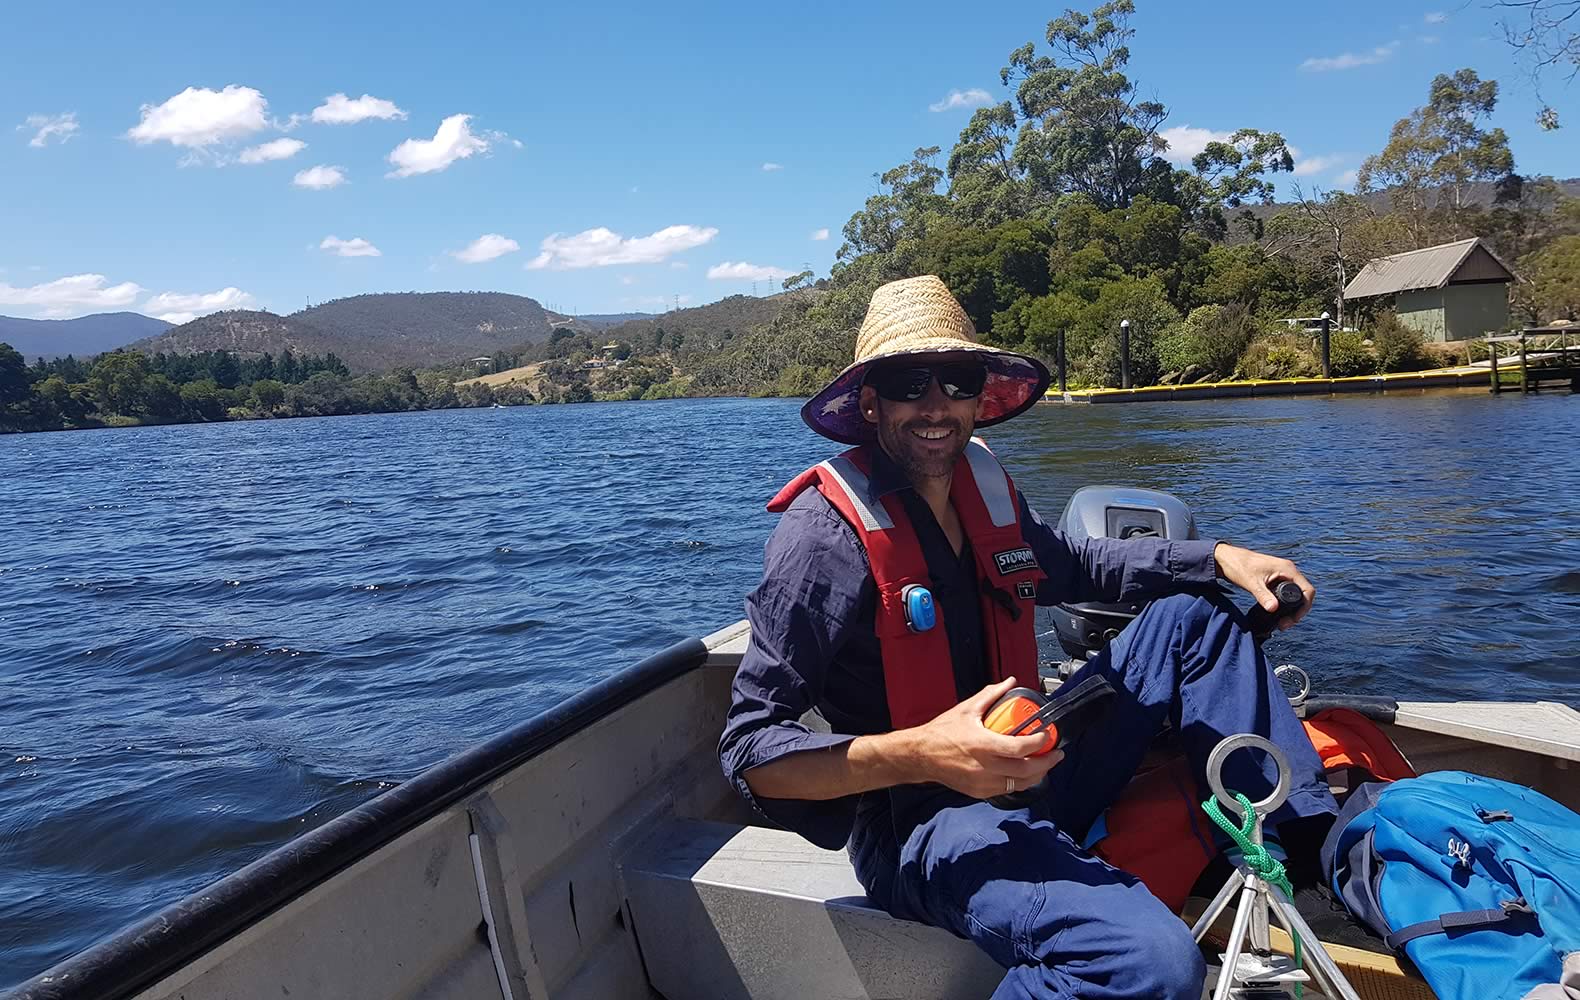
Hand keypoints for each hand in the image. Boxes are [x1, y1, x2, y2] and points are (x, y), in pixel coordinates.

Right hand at [901, 677, 1064, 798]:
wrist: (921, 756)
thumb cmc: (942, 732)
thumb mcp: (967, 709)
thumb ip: (991, 695)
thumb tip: (1010, 683)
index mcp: (982, 744)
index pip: (1020, 747)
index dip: (1039, 742)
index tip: (1047, 735)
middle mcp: (984, 766)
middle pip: (1026, 770)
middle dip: (1047, 763)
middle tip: (1056, 753)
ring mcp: (982, 782)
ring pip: (1019, 784)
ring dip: (1036, 775)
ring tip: (1044, 763)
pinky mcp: (979, 792)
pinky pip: (1007, 790)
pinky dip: (1019, 782)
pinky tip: (1024, 772)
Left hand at [1213, 542, 1314, 630]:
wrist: (1225, 559)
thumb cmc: (1238, 566)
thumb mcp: (1251, 583)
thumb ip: (1263, 595)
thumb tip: (1273, 608)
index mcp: (1287, 569)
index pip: (1307, 590)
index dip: (1304, 607)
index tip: (1293, 619)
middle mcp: (1288, 571)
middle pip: (1303, 594)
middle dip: (1297, 611)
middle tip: (1285, 625)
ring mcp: (1282, 575)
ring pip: (1295, 594)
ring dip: (1291, 609)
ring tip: (1282, 623)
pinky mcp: (1275, 579)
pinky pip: (1286, 593)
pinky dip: (1284, 604)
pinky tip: (1277, 613)